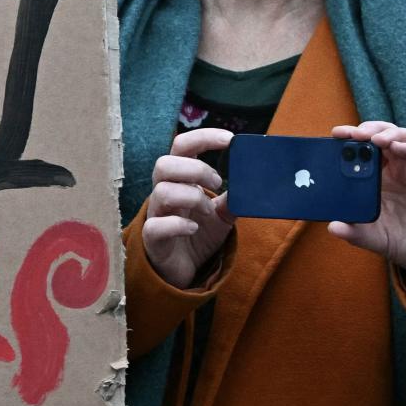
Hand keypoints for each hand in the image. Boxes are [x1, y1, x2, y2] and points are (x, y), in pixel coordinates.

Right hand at [139, 128, 237, 288]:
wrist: (183, 268)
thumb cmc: (198, 234)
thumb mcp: (221, 214)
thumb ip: (233, 199)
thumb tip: (253, 184)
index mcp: (178, 179)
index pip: (182, 146)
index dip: (203, 137)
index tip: (229, 140)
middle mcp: (163, 192)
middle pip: (164, 164)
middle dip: (195, 170)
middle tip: (217, 183)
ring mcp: (156, 214)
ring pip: (162, 192)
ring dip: (192, 197)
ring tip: (208, 211)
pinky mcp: (152, 238)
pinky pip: (157, 226)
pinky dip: (178, 225)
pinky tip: (193, 229)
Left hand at [324, 122, 405, 277]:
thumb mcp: (379, 239)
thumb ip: (357, 233)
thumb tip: (333, 227)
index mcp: (380, 178)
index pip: (363, 150)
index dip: (350, 140)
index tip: (335, 135)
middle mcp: (399, 168)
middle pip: (382, 136)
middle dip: (367, 130)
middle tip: (352, 133)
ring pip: (405, 138)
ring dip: (389, 134)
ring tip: (374, 139)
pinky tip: (398, 147)